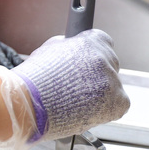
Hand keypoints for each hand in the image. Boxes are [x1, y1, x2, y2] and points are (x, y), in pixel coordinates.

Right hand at [0, 29, 129, 149]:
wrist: (29, 105)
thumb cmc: (34, 80)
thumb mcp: (49, 50)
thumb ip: (69, 47)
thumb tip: (75, 51)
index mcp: (89, 42)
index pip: (103, 40)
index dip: (93, 51)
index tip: (88, 60)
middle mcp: (104, 59)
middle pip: (110, 63)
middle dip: (97, 73)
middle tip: (79, 85)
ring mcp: (112, 81)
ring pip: (114, 85)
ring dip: (101, 92)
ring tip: (77, 101)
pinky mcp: (118, 102)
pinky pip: (119, 104)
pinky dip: (106, 108)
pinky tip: (86, 109)